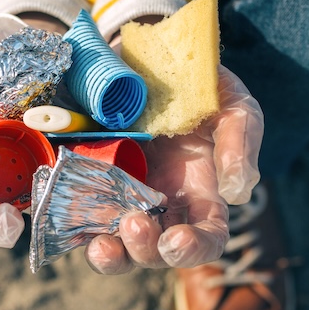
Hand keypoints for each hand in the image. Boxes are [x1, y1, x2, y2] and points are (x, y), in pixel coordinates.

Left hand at [84, 65, 263, 273]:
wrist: (149, 55)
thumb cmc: (200, 86)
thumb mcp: (232, 106)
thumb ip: (239, 144)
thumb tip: (237, 194)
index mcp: (200, 194)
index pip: (206, 238)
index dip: (193, 249)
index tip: (176, 240)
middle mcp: (160, 204)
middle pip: (155, 251)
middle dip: (144, 249)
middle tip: (133, 223)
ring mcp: (122, 196)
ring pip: (116, 245)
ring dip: (109, 254)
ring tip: (100, 245)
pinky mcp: (88, 181)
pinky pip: (79, 216)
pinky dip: (74, 226)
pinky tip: (69, 220)